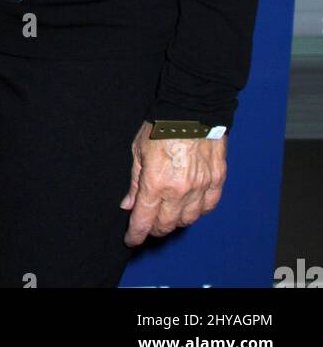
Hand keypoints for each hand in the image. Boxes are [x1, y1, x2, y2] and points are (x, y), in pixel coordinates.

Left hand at [120, 120, 226, 245]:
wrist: (192, 107)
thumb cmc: (161, 125)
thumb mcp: (138, 151)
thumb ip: (135, 182)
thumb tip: (129, 204)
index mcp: (156, 182)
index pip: (144, 219)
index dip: (136, 233)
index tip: (132, 239)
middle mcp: (179, 190)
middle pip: (166, 224)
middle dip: (154, 228)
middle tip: (149, 224)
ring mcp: (200, 187)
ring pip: (188, 219)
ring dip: (176, 221)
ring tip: (168, 214)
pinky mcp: (216, 180)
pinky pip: (208, 206)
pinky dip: (198, 211)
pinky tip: (190, 206)